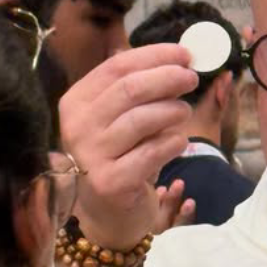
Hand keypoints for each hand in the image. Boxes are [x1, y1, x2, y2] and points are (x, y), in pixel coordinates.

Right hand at [59, 44, 196, 249]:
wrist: (107, 212)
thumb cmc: (119, 156)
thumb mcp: (118, 117)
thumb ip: (137, 85)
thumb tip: (177, 55)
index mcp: (76, 102)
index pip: (117, 66)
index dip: (155, 56)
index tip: (185, 54)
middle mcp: (77, 127)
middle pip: (130, 89)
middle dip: (168, 78)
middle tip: (191, 79)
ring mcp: (91, 156)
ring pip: (143, 119)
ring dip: (173, 111)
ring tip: (184, 113)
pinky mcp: (111, 182)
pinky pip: (153, 152)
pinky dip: (173, 142)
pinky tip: (179, 141)